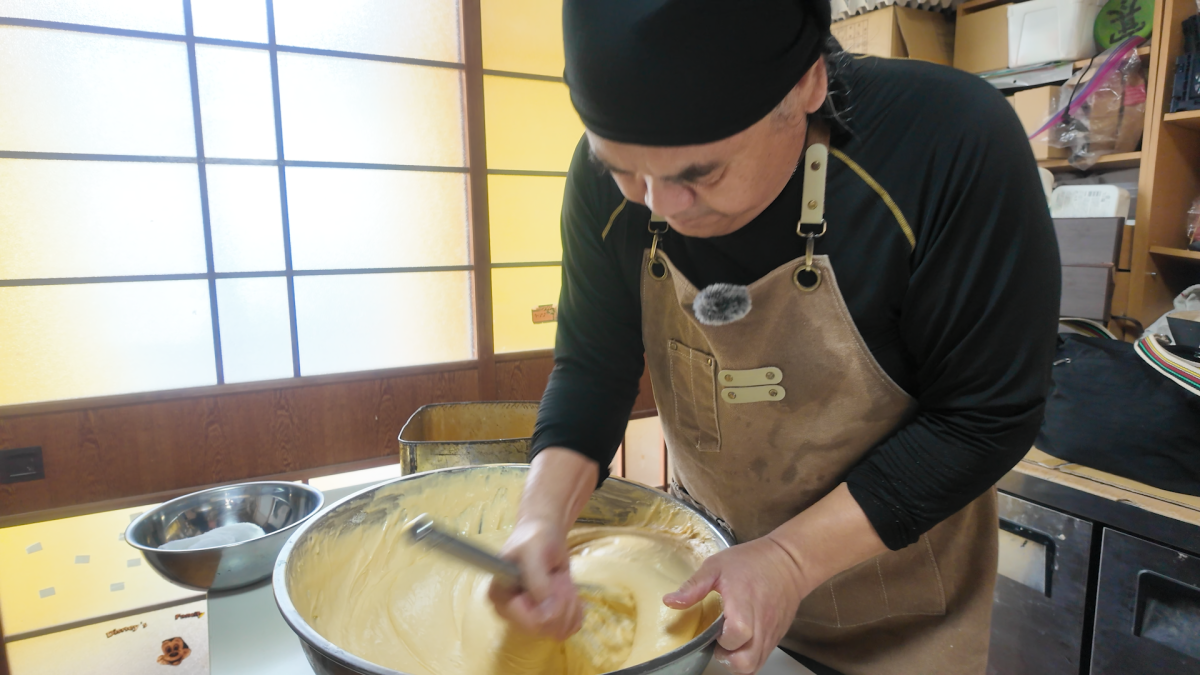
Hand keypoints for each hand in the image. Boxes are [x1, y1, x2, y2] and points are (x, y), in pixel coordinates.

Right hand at [487, 518, 583, 640]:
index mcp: (500, 596)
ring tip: (565, 584)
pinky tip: (571, 595)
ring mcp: (528, 616)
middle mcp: (511, 612)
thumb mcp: (533, 553)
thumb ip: (538, 581)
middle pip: (546, 628)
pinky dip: (575, 612)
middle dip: (563, 605)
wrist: (544, 534)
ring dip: (570, 607)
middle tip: (560, 580)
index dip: (552, 609)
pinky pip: (567, 628)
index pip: (531, 622)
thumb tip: (547, 613)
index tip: (556, 584)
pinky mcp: (544, 617)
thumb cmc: (534, 539)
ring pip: (559, 630)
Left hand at [663, 535, 812, 674]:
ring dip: (738, 660)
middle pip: (746, 662)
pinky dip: (749, 655)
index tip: (714, 628)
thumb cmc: (750, 562)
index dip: (721, 638)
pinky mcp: (776, 637)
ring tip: (729, 642)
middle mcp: (760, 625)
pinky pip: (763, 657)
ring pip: (754, 665)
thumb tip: (669, 602)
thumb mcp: (716, 566)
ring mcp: (771, 634)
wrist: (788, 562)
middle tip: (718, 640)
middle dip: (728, 658)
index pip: (737, 635)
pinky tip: (741, 640)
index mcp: (743, 605)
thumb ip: (694, 586)